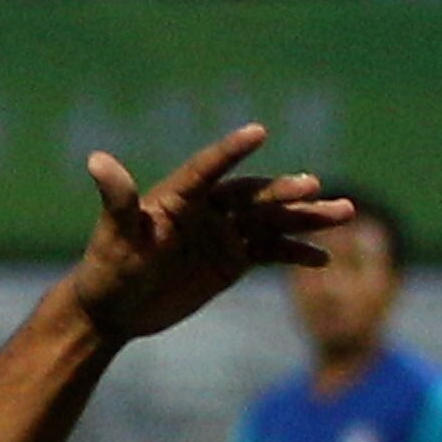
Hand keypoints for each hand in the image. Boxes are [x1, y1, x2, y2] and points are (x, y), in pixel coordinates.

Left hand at [66, 127, 348, 346]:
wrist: (114, 310)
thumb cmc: (107, 268)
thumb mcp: (113, 236)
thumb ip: (117, 199)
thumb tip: (96, 159)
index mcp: (179, 195)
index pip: (210, 167)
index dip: (231, 151)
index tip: (258, 131)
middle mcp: (207, 208)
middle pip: (252, 196)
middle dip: (283, 192)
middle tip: (315, 187)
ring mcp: (224, 233)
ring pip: (272, 221)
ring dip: (306, 218)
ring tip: (345, 214)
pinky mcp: (233, 259)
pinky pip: (271, 252)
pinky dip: (296, 252)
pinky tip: (323, 257)